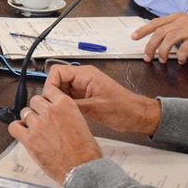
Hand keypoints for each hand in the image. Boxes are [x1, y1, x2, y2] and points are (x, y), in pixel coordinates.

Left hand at [8, 84, 102, 184]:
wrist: (81, 168)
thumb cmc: (86, 151)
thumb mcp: (81, 122)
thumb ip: (66, 114)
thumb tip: (57, 114)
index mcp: (65, 105)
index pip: (49, 90)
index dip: (47, 98)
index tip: (46, 103)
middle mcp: (50, 111)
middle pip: (35, 100)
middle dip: (37, 108)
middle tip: (41, 119)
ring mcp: (38, 124)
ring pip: (25, 112)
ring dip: (29, 119)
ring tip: (35, 129)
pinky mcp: (29, 139)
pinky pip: (14, 127)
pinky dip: (17, 128)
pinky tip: (23, 133)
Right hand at [44, 64, 161, 134]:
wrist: (137, 116)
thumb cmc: (124, 109)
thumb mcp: (95, 108)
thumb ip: (72, 104)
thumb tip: (54, 105)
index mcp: (86, 74)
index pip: (57, 71)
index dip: (50, 85)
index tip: (49, 99)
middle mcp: (83, 79)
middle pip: (57, 81)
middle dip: (52, 94)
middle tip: (52, 109)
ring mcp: (83, 88)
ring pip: (61, 91)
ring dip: (58, 101)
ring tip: (59, 114)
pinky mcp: (85, 98)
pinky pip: (69, 99)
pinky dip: (65, 106)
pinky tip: (66, 116)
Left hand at [132, 13, 187, 63]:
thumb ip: (175, 29)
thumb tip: (161, 40)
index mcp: (177, 18)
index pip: (156, 22)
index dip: (143, 30)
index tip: (133, 37)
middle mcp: (182, 22)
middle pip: (159, 33)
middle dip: (150, 46)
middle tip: (147, 57)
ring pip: (169, 39)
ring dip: (163, 51)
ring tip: (162, 60)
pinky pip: (185, 48)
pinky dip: (181, 56)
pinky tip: (182, 61)